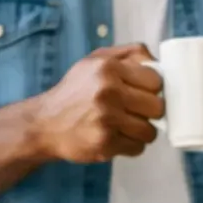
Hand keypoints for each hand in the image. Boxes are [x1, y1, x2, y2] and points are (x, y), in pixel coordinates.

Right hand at [30, 45, 163, 163]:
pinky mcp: (105, 143)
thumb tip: (156, 61)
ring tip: (126, 126)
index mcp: (108, 68)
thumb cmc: (75, 91)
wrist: (45, 123)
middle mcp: (108, 92)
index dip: (152, 89)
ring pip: (150, 131)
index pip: (155, 80)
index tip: (143, 93)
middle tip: (136, 112)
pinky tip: (117, 137)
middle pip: (157, 107)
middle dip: (150, 112)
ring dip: (142, 131)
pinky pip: (138, 148)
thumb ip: (128, 54)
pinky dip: (131, 145)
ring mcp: (107, 119)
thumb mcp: (95, 61)